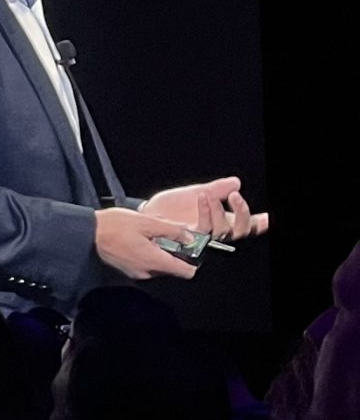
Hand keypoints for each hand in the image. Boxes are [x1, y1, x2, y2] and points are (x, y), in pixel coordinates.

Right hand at [96, 207, 204, 280]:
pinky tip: (137, 241)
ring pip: (158, 266)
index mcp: (155, 261)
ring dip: (158, 253)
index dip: (193, 261)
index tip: (189, 248)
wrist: (86, 234)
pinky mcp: (127, 270)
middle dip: (172, 253)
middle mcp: (147, 272)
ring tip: (148, 236)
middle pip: (172, 268)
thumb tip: (190, 236)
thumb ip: (172, 230)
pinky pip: (145, 265)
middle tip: (164, 236)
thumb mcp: (147, 222)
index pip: (187, 272)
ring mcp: (136, 273)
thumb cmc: (114, 226)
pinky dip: (146, 255)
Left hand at [141, 179, 270, 243]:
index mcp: (224, 220)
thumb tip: (236, 182)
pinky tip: (203, 197)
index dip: (260, 223)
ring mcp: (204, 236)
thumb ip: (218, 188)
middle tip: (236, 196)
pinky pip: (204, 227)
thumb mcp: (199, 191)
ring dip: (219, 210)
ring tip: (209, 194)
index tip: (268, 218)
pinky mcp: (191, 236)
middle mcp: (217, 231)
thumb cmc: (175, 205)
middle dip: (243, 214)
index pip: (247, 224)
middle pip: (241, 231)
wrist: (151, 212)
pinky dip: (206, 210)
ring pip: (223, 230)